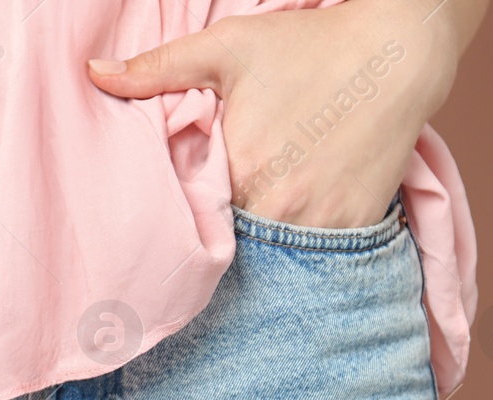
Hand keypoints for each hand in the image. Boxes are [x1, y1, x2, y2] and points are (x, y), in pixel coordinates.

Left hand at [88, 1, 468, 229]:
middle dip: (217, 247)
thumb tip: (94, 77)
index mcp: (237, 168)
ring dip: (258, 258)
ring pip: (272, 263)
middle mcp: (276, 205)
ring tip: (247, 244)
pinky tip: (290, 242)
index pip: (190, 222)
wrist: (399, 48)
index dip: (182, 226)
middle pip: (230, 248)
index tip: (174, 226)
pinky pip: (317, 263)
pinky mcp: (355, 228)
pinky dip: (302, 259)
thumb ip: (158, 69)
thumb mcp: (227, 47)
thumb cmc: (309, 43)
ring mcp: (319, 222)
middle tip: (204, 244)